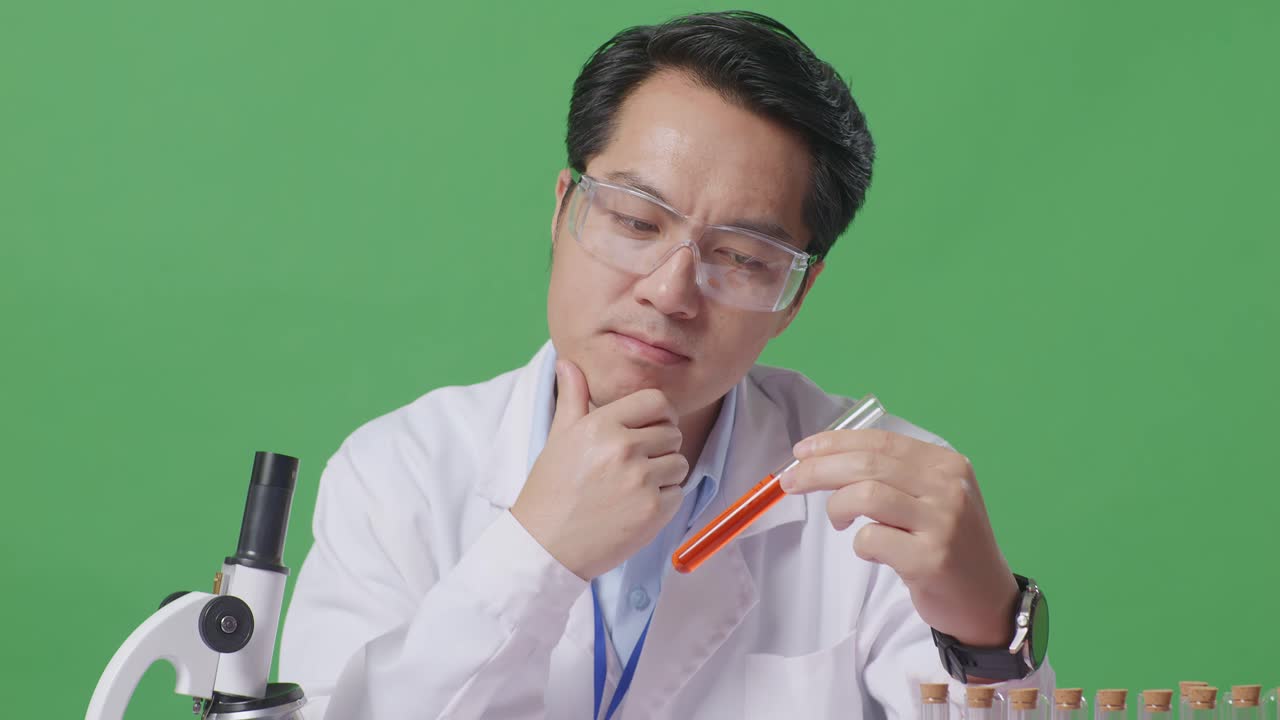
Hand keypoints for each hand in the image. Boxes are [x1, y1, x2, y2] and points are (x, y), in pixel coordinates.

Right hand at [511, 359, 688, 579]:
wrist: (545, 545)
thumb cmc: (551, 490)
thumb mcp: (560, 437)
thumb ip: (572, 397)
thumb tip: (568, 362)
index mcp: (601, 424)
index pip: (657, 401)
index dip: (659, 414)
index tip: (650, 428)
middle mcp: (624, 448)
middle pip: (672, 432)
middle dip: (660, 446)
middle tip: (635, 464)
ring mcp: (641, 480)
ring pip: (679, 463)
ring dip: (664, 474)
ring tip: (634, 486)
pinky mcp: (653, 511)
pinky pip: (678, 493)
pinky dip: (664, 500)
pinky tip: (635, 507)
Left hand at [779, 428, 1017, 647]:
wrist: (987, 600)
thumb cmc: (949, 545)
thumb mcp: (934, 497)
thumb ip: (894, 475)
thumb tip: (826, 457)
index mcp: (946, 465)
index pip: (880, 441)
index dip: (835, 442)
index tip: (802, 451)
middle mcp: (948, 488)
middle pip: (867, 464)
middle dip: (819, 469)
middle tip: (792, 481)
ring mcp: (942, 523)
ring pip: (865, 495)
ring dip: (837, 507)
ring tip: (840, 522)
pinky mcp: (930, 559)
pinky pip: (872, 539)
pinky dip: (859, 544)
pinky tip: (871, 551)